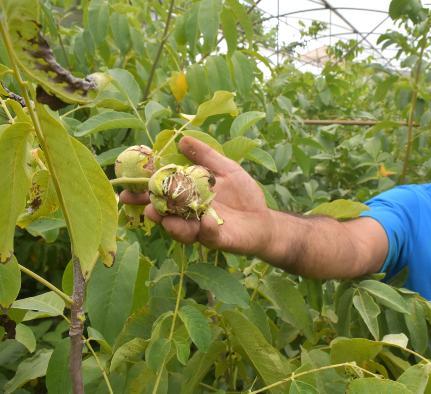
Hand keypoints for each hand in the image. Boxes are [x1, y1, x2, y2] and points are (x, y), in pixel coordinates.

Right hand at [120, 136, 271, 252]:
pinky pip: (209, 236)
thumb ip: (205, 156)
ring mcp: (202, 229)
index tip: (126, 182)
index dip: (143, 187)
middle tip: (134, 201)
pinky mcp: (219, 239)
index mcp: (188, 196)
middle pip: (164, 212)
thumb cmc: (244, 195)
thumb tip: (182, 139)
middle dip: (148, 207)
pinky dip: (206, 228)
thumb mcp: (225, 169)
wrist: (265, 221)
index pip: (162, 191)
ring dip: (169, 223)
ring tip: (160, 214)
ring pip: (180, 229)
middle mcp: (189, 215)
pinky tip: (206, 219)